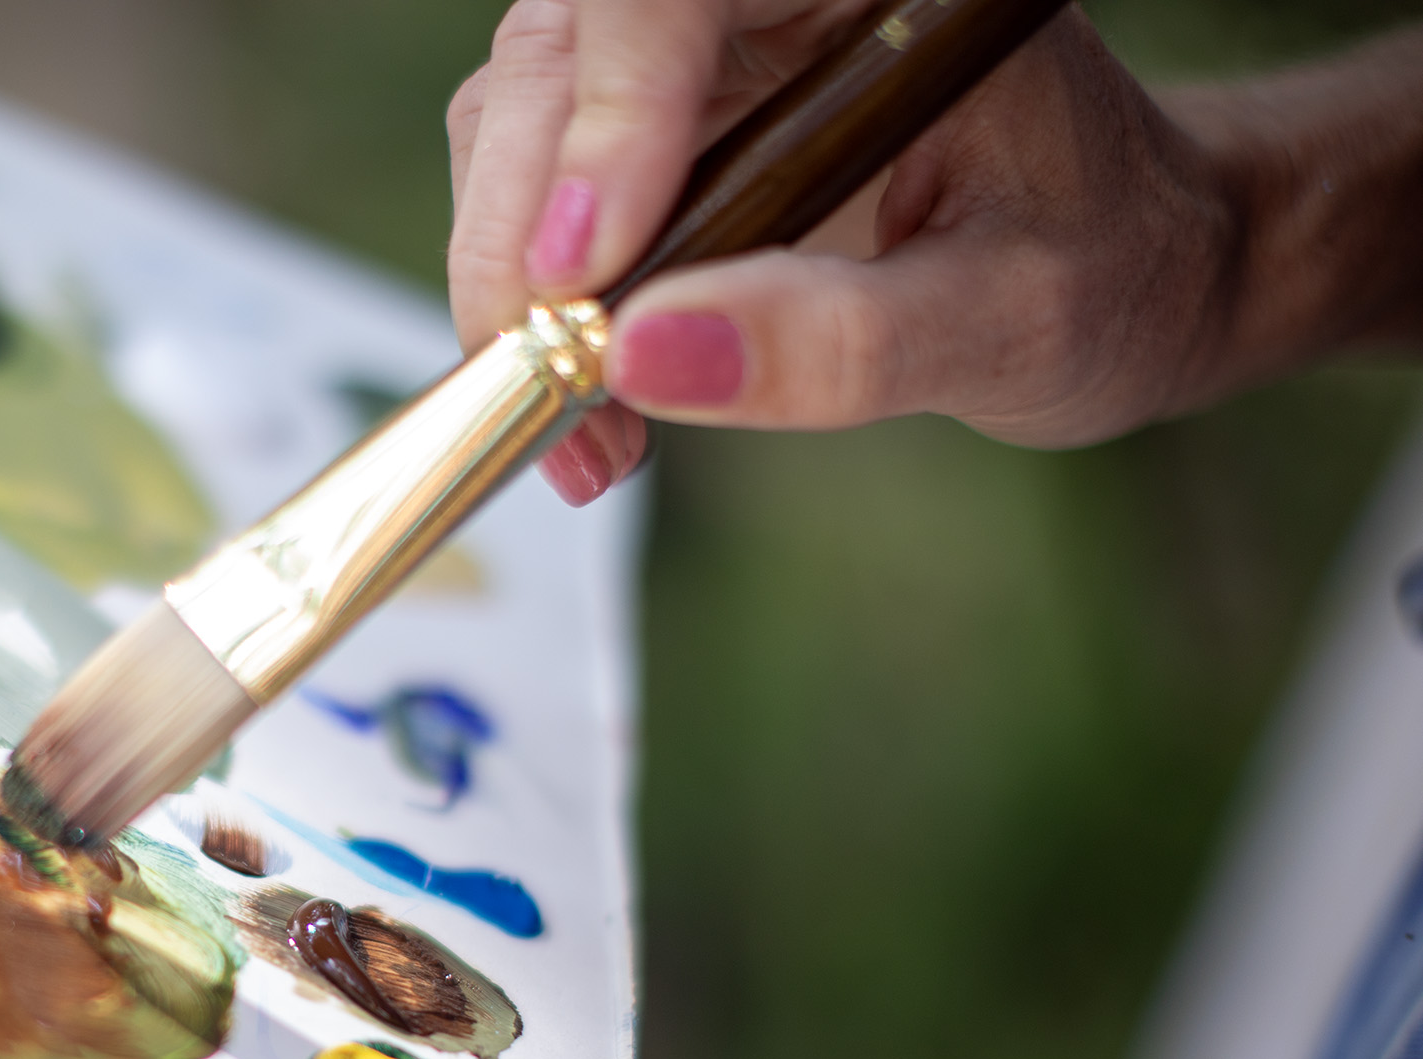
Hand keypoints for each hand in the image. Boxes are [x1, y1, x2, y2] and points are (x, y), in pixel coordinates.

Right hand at [447, 3, 1422, 504]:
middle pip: (564, 53)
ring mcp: (703, 45)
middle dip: (526, 231)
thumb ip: (839, 342)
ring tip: (581, 426)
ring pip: (520, 117)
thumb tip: (641, 364)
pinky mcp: (658, 120)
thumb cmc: (1107, 273)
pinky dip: (534, 304)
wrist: (1130, 272)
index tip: (586, 278)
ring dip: (514, 281)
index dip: (608, 112)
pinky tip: (595, 403)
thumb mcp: (1009, 325)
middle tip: (552, 390)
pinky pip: (537, 186)